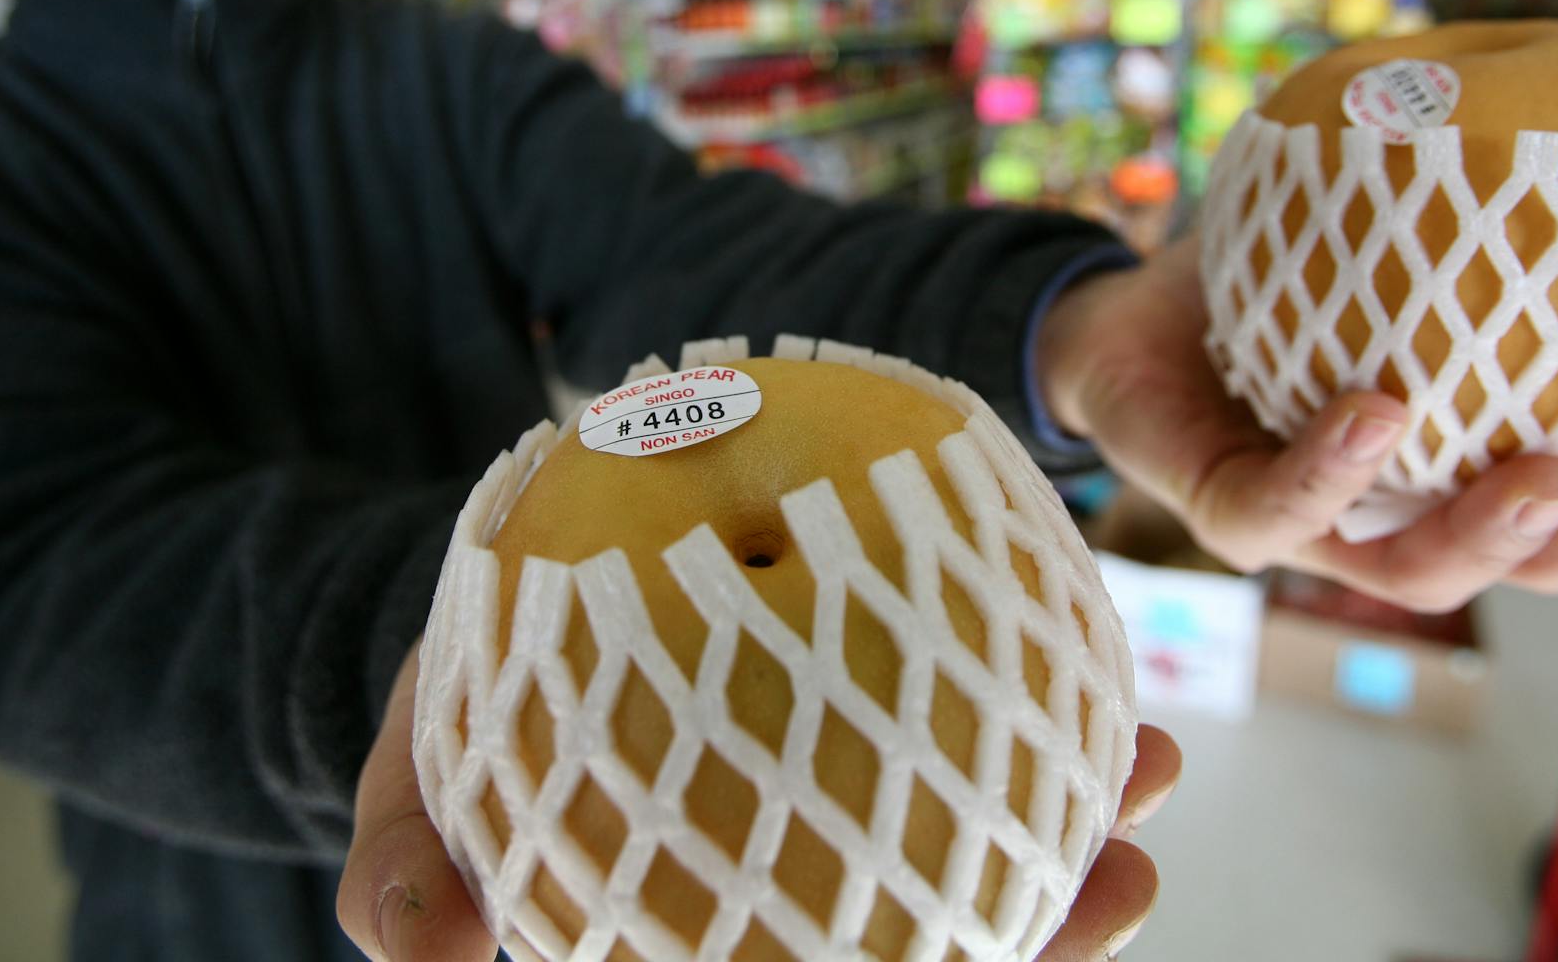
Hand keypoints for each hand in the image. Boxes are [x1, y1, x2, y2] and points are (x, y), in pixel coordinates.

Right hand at [340, 645, 1182, 960]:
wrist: (487, 627)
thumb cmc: (461, 735)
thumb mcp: (414, 805)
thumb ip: (407, 885)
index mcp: (717, 939)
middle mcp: (798, 894)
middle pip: (939, 936)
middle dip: (1052, 935)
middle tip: (1127, 881)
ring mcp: (842, 803)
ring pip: (974, 832)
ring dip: (1074, 818)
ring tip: (1150, 764)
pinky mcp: (862, 699)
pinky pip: (957, 702)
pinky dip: (1020, 686)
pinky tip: (1081, 649)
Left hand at [1035, 234, 1557, 612]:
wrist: (1115, 315)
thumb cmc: (1256, 287)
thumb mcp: (1367, 249)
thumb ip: (1452, 227)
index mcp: (1437, 476)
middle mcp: (1384, 521)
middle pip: (1517, 563)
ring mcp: (1306, 529)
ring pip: (1409, 574)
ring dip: (1487, 531)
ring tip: (1553, 473)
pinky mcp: (1219, 515)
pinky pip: (1279, 508)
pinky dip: (1331, 465)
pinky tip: (1381, 410)